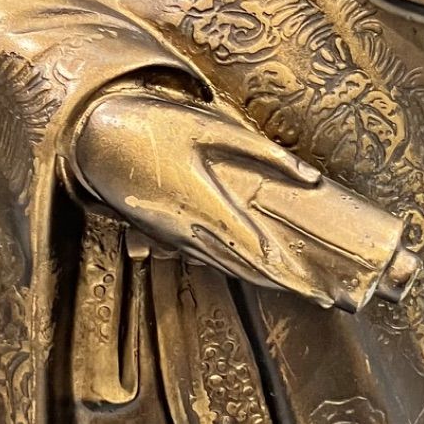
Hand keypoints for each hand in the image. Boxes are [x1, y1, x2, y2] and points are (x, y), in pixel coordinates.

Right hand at [72, 90, 413, 309]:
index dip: (293, 274)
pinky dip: (241, 269)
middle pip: (250, 269)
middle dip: (290, 285)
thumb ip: (267, 154)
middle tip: (326, 297)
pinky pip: (211, 258)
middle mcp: (193, 230)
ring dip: (268, 281)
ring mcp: (178, 236)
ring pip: (230, 267)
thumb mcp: (216, 129)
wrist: (98, 140)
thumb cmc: (159, 126)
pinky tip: (260, 271)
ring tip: (303, 290)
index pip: (261, 252)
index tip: (321, 289)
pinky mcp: (168, 233)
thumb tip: (312, 176)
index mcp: (209, 206)